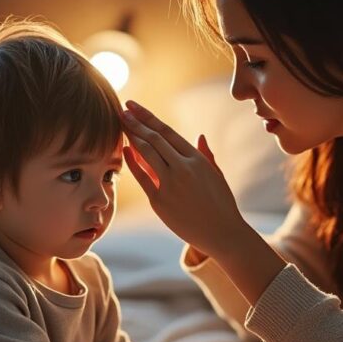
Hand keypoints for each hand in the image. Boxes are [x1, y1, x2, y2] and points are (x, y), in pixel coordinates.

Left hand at [121, 100, 247, 259]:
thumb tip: (199, 136)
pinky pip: (142, 177)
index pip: (167, 132)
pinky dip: (132, 162)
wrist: (222, 234)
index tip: (134, 107)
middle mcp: (183, 167)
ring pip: (147, 153)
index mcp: (197, 159)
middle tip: (122, 110)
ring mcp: (171, 184)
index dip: (148, 117)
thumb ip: (207, 155)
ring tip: (120, 124)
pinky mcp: (160, 201)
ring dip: (131, 136)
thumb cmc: (222, 205)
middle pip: (154, 138)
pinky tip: (125, 149)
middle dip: (136, 122)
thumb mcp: (217, 176)